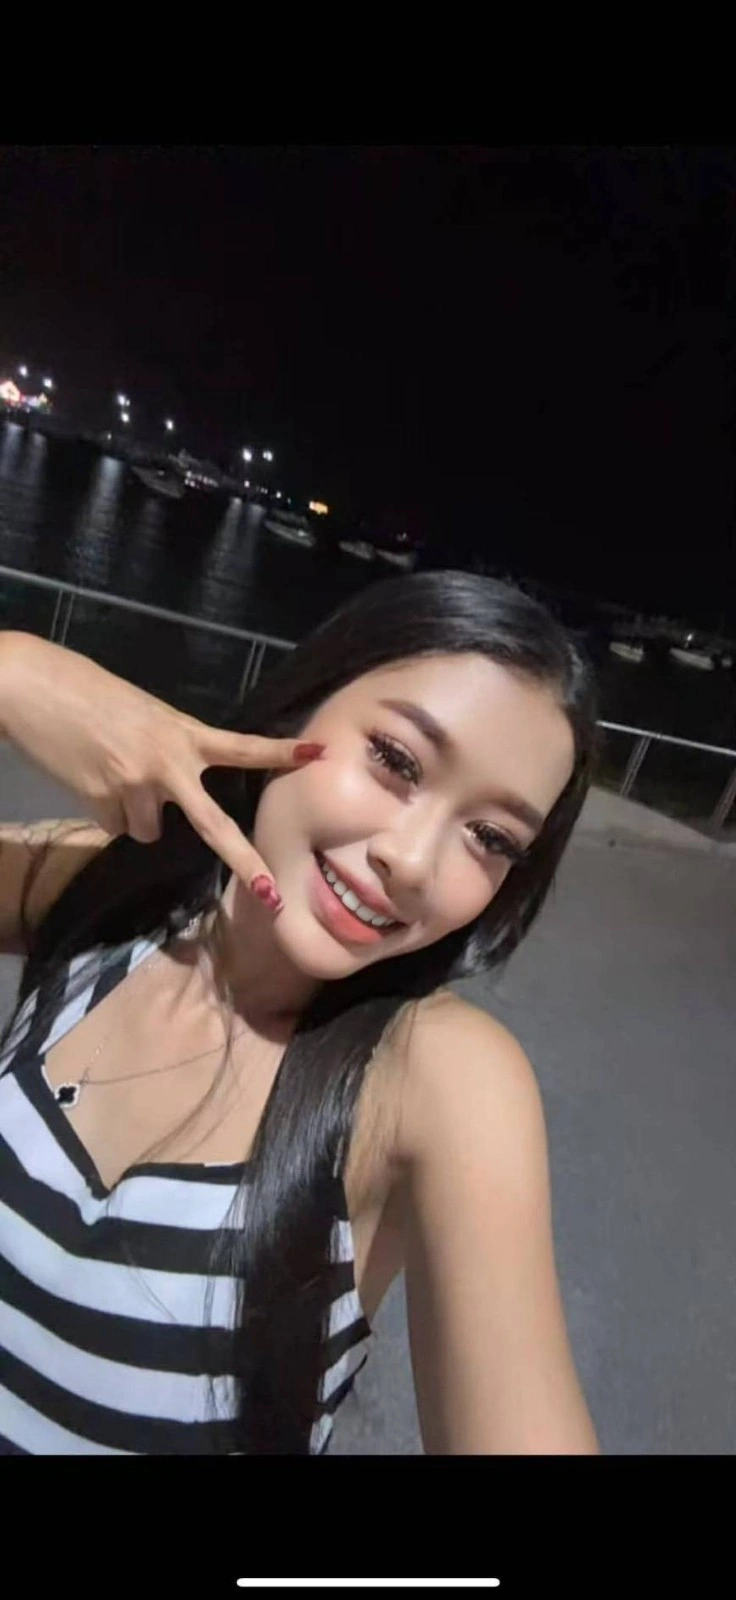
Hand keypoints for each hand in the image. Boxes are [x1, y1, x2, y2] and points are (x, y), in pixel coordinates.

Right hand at [0, 631, 324, 904]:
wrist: (30, 686)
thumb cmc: (86, 691)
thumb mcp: (142, 713)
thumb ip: (167, 750)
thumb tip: (162, 797)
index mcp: (182, 731)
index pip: (241, 745)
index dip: (279, 752)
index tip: (318, 755)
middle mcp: (166, 763)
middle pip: (214, 824)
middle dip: (243, 862)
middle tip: (270, 896)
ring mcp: (133, 786)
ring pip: (147, 830)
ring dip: (134, 813)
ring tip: (108, 771)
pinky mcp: (100, 801)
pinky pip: (113, 825)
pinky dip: (104, 811)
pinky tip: (87, 778)